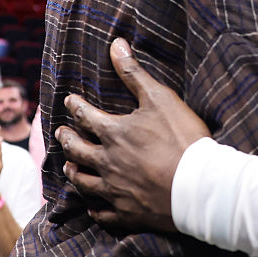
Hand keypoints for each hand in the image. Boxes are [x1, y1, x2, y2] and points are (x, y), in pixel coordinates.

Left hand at [56, 37, 209, 232]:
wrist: (198, 186)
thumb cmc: (181, 138)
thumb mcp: (159, 98)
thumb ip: (134, 73)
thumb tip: (116, 44)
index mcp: (113, 133)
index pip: (85, 116)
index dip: (75, 106)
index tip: (68, 100)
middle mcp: (107, 162)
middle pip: (77, 150)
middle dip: (67, 139)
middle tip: (60, 133)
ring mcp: (115, 190)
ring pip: (83, 182)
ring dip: (73, 172)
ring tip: (68, 167)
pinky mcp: (127, 212)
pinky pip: (103, 213)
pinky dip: (95, 208)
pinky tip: (92, 207)